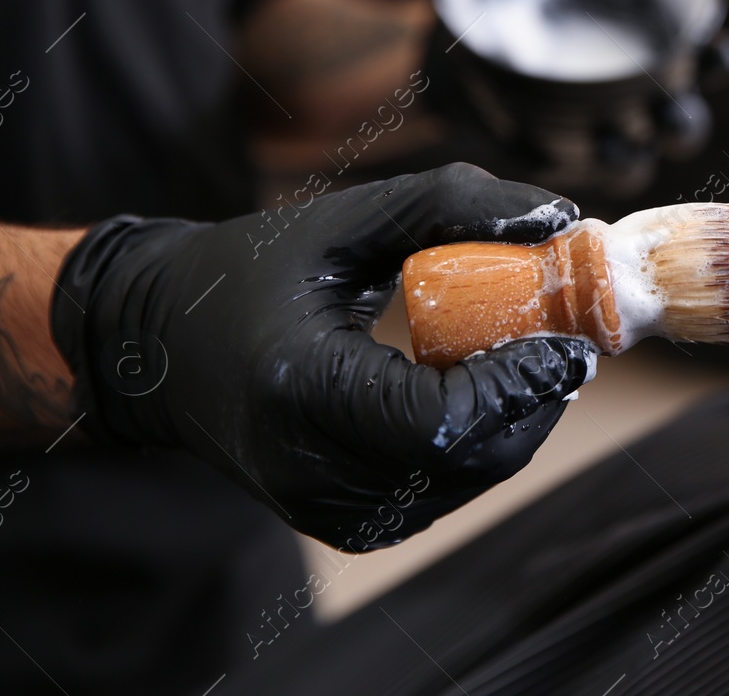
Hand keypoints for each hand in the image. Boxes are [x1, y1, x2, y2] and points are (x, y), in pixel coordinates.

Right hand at [49, 163, 596, 549]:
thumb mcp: (344, 219)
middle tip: (562, 342)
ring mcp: (328, 508)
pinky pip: (444, 489)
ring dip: (513, 420)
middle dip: (533, 401)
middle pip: (469, 459)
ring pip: (468, 480)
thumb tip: (562, 217)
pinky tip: (470, 388)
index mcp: (299, 390)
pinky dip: (477, 440)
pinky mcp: (345, 522)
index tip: (568, 343)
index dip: (519, 387)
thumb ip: (451, 205)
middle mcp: (310, 468)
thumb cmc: (251, 271)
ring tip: (520, 355)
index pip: (442, 422)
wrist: (160, 348)